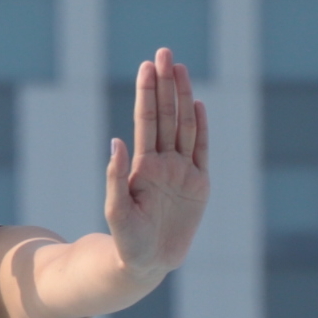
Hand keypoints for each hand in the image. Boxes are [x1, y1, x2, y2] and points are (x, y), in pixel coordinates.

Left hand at [106, 49, 209, 280]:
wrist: (147, 264)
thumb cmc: (126, 240)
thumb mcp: (116, 210)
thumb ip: (114, 176)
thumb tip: (115, 140)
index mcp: (142, 166)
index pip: (146, 121)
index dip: (147, 93)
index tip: (147, 66)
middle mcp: (163, 163)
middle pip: (166, 115)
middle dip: (165, 84)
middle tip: (164, 53)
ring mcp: (183, 172)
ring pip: (185, 126)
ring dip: (183, 97)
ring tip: (179, 68)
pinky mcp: (200, 186)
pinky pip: (202, 151)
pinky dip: (201, 128)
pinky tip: (198, 104)